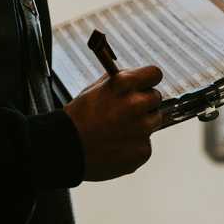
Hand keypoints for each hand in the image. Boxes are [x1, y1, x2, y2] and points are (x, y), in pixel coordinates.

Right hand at [63, 65, 163, 181]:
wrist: (67, 148)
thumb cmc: (77, 118)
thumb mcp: (94, 89)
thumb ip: (119, 80)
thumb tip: (134, 77)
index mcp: (125, 84)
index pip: (155, 74)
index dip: (148, 80)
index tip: (145, 86)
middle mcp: (137, 104)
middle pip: (156, 98)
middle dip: (144, 103)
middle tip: (126, 112)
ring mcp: (142, 129)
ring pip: (154, 121)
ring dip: (142, 124)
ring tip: (119, 130)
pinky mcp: (143, 150)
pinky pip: (146, 143)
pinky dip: (135, 145)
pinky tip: (117, 146)